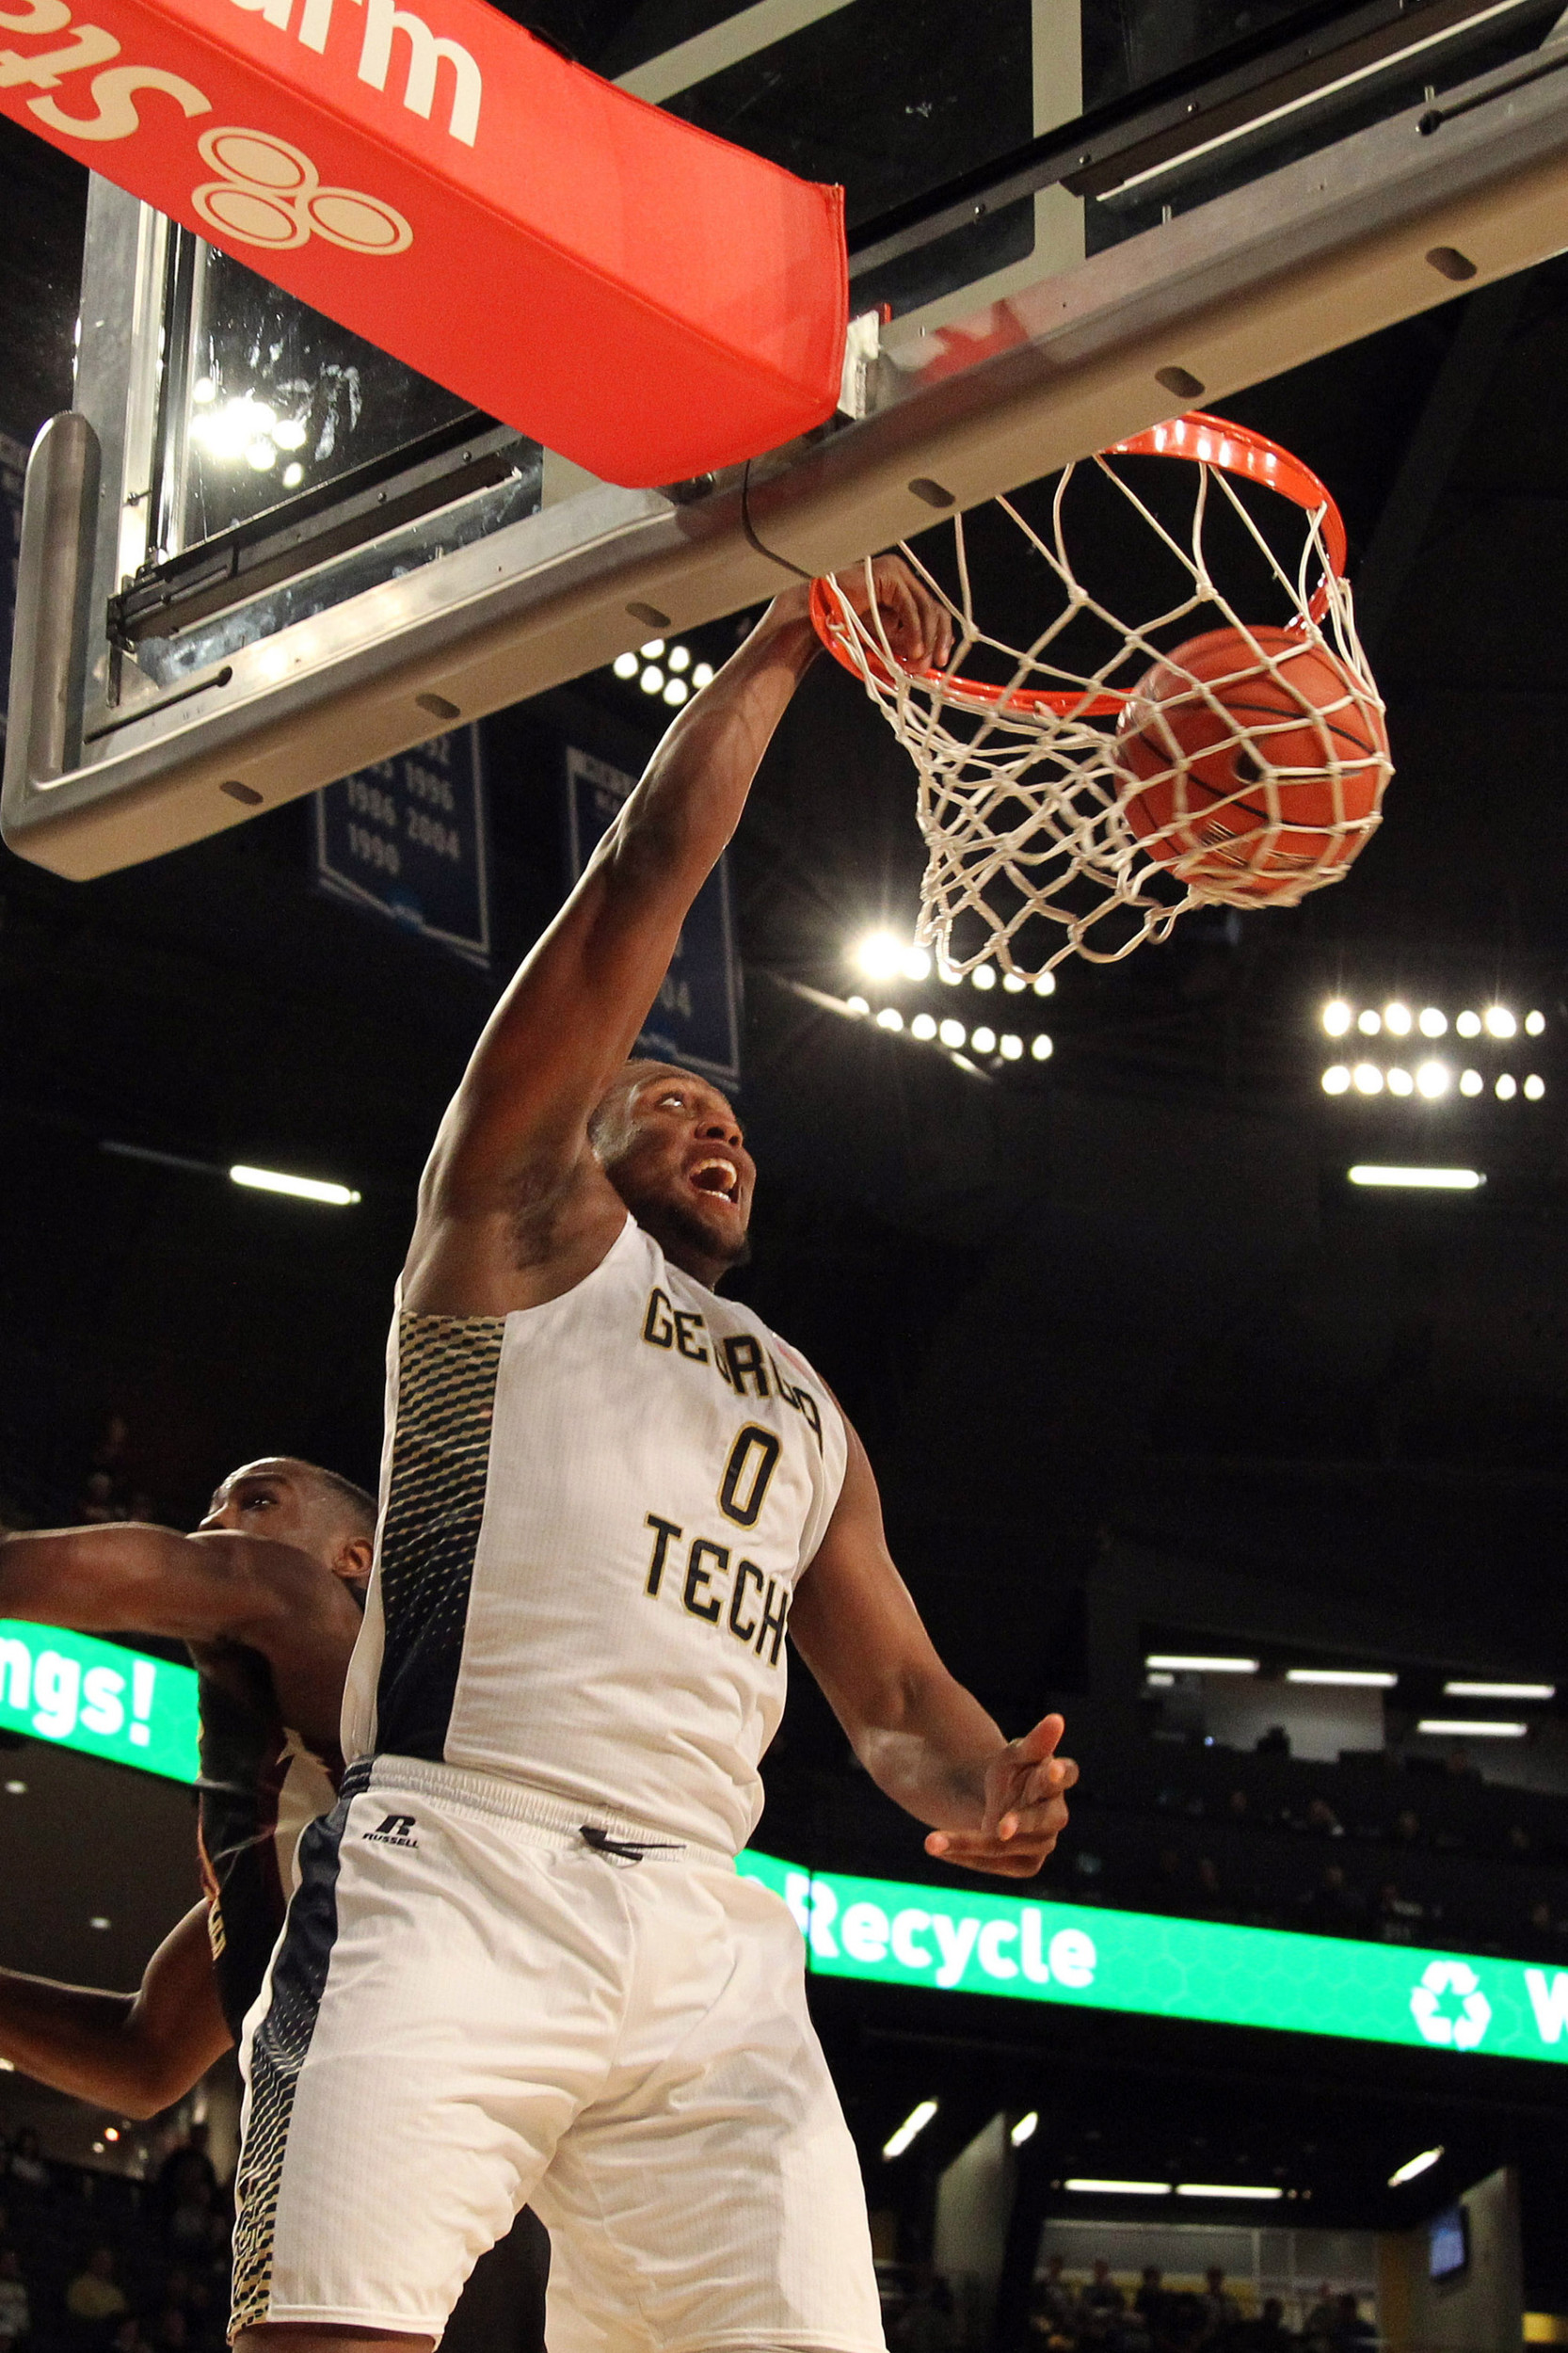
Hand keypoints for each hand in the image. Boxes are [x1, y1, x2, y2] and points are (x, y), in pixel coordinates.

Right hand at [830, 553, 953, 669]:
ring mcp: (896, 572)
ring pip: (925, 607)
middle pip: (934, 607)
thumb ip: (904, 645)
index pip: (932, 610)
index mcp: (903, 588)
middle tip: (935, 663)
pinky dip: (914, 631)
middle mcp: (902, 576)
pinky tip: (912, 649)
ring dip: (926, 638)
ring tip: (917, 660)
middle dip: (938, 638)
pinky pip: (909, 607)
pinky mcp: (888, 575)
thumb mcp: (883, 639)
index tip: (939, 659)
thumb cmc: (846, 626)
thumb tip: (926, 663)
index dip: (940, 635)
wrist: (818, 615)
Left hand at [925, 1713, 1077, 1878]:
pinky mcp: (1025, 1864)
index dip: (1060, 1774)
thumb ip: (1034, 1742)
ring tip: (933, 1839)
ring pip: (1011, 1847)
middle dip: (1023, 1822)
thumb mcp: (1014, 1754)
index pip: (1068, 1774)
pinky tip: (939, 1845)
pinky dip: (967, 1855)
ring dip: (973, 1843)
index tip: (1050, 1770)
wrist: (992, 1801)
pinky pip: (996, 1864)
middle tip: (1001, 1829)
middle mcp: (1054, 1814)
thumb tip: (1057, 1719)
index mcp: (1055, 1779)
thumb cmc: (1010, 1772)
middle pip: (1045, 1820)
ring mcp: (1041, 1843)